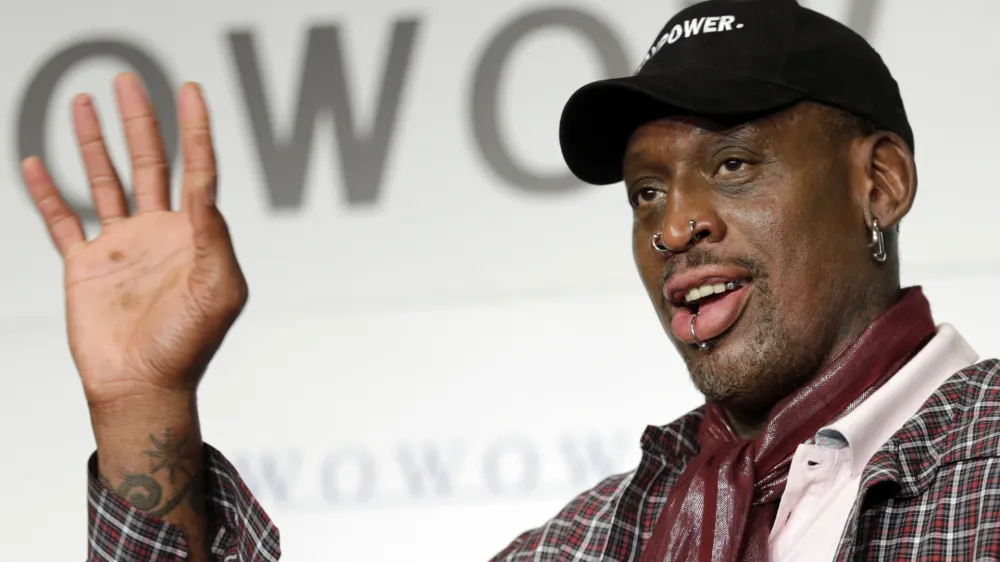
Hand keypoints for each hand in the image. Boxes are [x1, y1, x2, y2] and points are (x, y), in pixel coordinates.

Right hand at [21, 73, 247, 407]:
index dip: (196, 131)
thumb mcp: (219, 288)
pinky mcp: (86, 265)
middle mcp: (159, 232)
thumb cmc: (190, 343)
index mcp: (195, 235)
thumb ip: (214, 237)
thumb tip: (206, 192)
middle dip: (140, 122)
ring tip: (84, 102)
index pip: (197, 170)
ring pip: (104, 181)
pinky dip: (46, 194)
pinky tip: (36, 164)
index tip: (193, 92)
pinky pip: (61, 221)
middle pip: (148, 163)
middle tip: (128, 81)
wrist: (143, 385)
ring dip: (93, 143)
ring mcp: (121, 246)